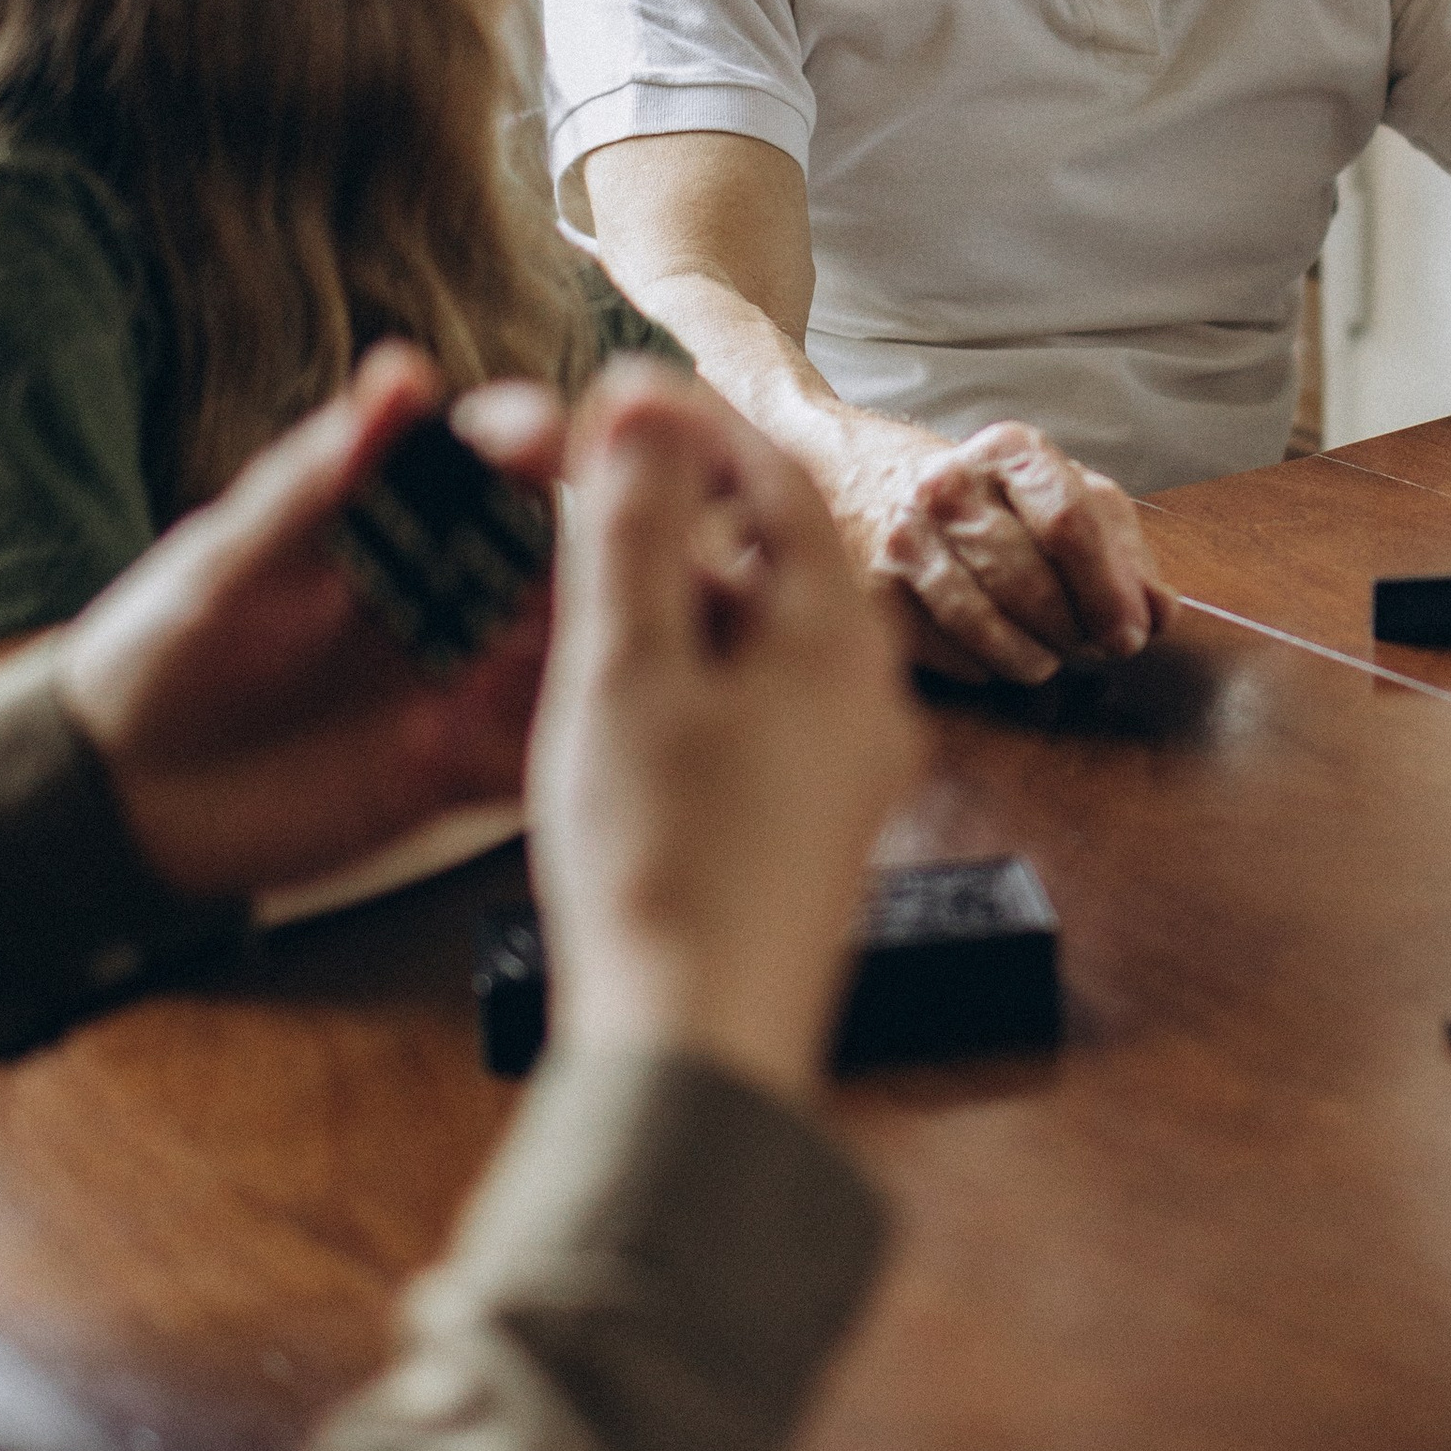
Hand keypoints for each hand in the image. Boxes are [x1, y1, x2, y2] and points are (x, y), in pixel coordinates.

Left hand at [58, 345, 564, 899]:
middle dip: (602, 546)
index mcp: (403, 513)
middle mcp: (454, 587)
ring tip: (588, 658)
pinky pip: (536, 753)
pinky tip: (559, 749)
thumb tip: (404, 373)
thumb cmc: (161, 649)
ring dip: (593, 649)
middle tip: (618, 554)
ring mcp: (465, 677)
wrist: (121, 795)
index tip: (547, 440)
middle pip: (559, 552)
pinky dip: (556, 747)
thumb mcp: (232, 564)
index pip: (493, 456)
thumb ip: (320, 480)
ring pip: (569, 651)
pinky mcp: (461, 768)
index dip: (532, 440)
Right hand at [526, 366, 918, 1088]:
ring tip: (581, 599)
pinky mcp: (820, 828)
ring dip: (679, 601)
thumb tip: (646, 404)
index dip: (689, 427)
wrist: (696, 1047)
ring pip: (766, 638)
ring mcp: (854, 768)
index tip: (607, 403)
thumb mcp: (624, 669)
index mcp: (840, 637)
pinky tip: (624, 705)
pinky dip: (696, 677)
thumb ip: (633, 526)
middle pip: (777, 557)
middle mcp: (872, 694)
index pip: (778, 479)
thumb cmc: (656, 857)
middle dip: (678, 514)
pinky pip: (764, 710)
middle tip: (577, 494)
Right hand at [824, 410, 1168, 686]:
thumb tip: (1158, 615)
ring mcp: (905, 539)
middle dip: (1077, 632)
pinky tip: (995, 652)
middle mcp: (949, 487)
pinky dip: (986, 667)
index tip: (1132, 633)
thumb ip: (1121, 549)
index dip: (1108, 589)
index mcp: (1009, 450)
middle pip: (1031, 583)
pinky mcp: (875, 591)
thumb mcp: (1062, 496)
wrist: (860, 477)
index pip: (1070, 522)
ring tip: (1049, 654)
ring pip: (988, 627)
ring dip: (1034, 658)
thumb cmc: (987, 495)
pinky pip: (950, 653)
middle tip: (1094, 648)